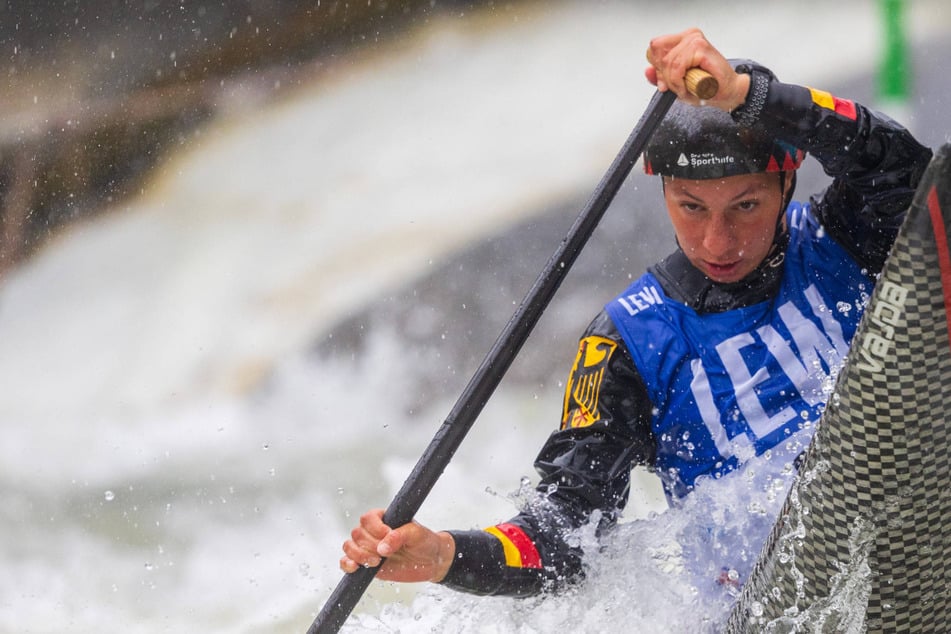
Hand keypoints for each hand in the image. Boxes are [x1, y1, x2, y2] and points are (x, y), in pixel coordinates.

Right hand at [339, 509, 455, 582]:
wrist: (431, 561)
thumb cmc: (424, 542)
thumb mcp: (416, 534)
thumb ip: (399, 536)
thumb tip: (382, 548)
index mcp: (383, 519)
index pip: (368, 518)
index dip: (375, 528)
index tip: (387, 534)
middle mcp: (372, 532)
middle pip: (357, 534)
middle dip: (369, 545)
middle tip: (385, 554)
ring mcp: (367, 548)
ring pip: (349, 546)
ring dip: (359, 555)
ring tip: (376, 562)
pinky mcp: (365, 564)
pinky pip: (346, 562)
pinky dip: (347, 564)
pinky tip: (355, 567)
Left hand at [645, 27, 749, 111]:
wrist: (726, 91)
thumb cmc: (705, 86)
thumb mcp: (676, 83)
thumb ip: (660, 76)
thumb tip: (648, 71)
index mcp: (681, 40)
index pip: (655, 47)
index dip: (657, 67)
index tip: (665, 80)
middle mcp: (688, 37)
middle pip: (659, 55)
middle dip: (665, 76)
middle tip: (678, 86)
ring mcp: (694, 40)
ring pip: (668, 63)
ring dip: (674, 82)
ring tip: (686, 87)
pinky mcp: (700, 48)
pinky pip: (677, 67)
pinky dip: (680, 82)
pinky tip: (689, 86)